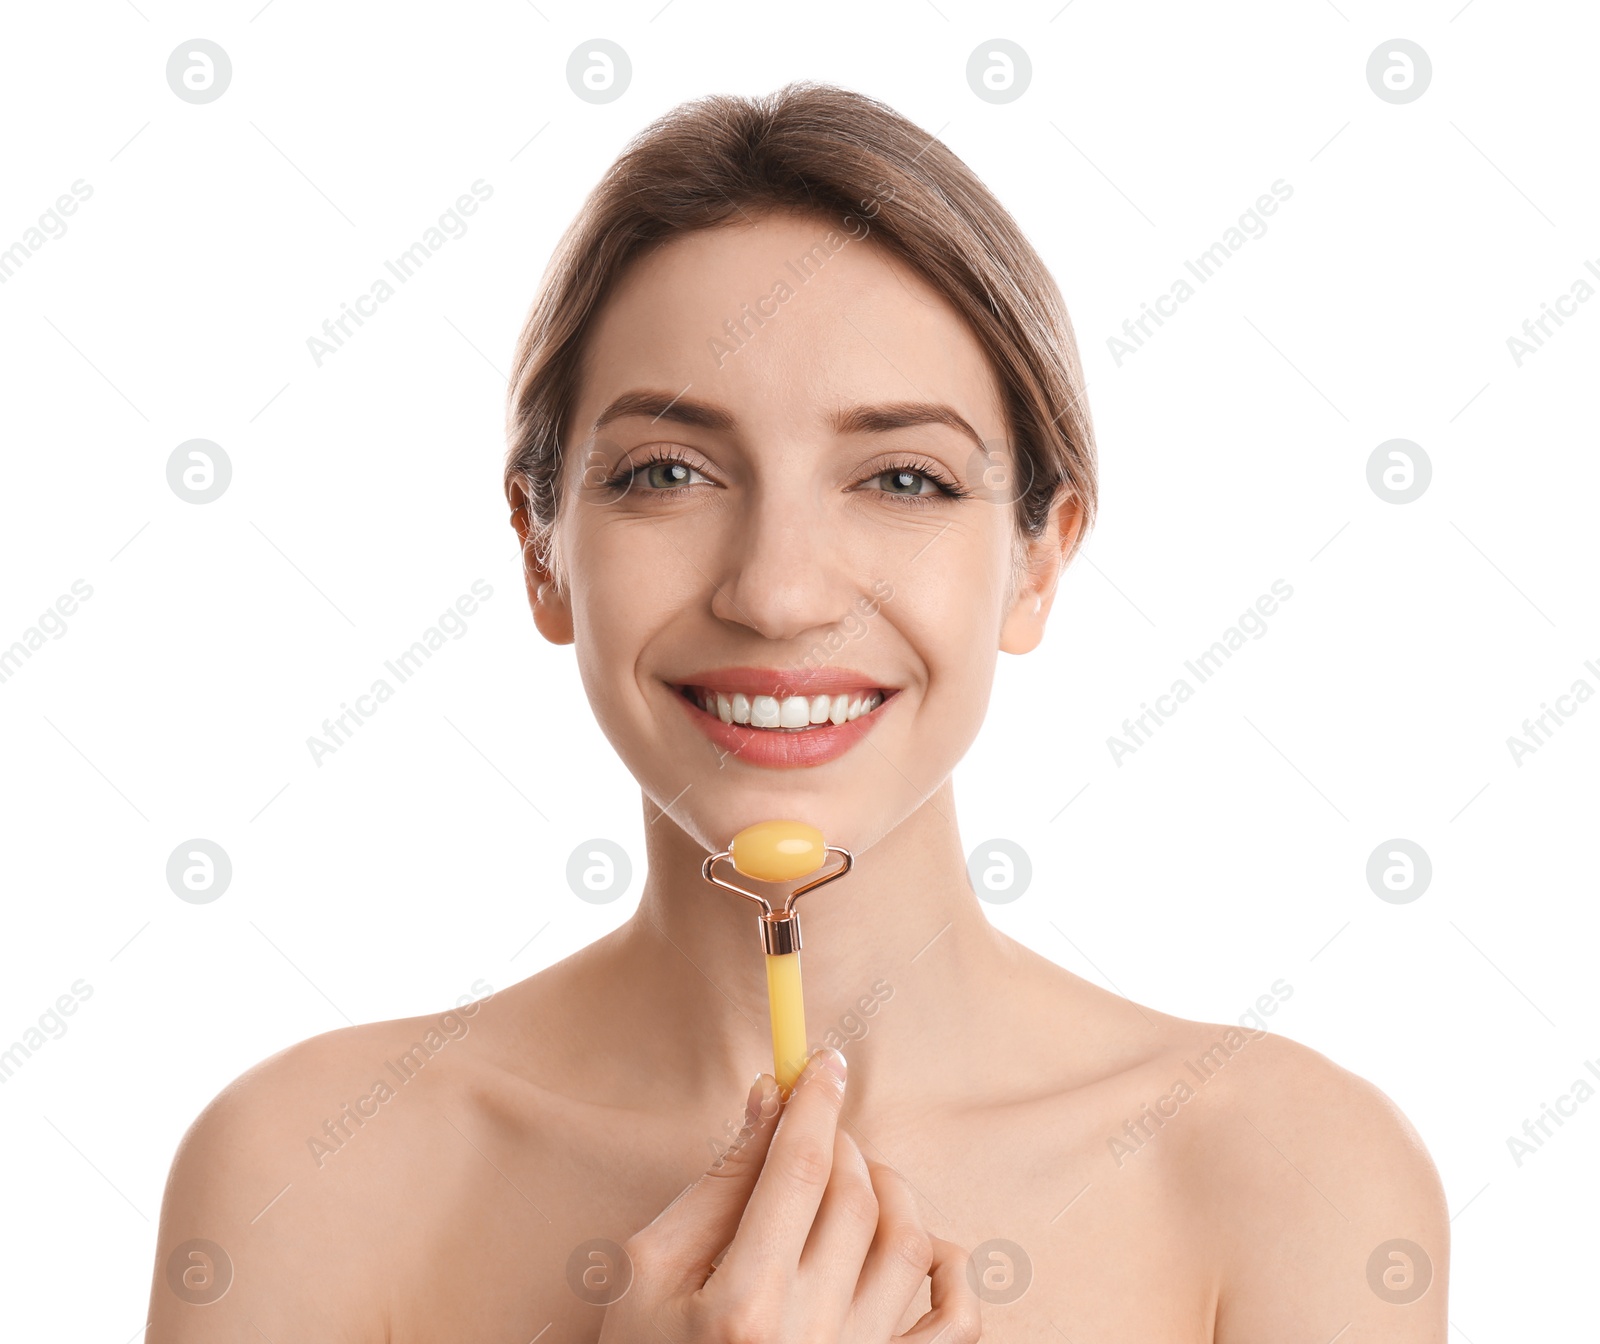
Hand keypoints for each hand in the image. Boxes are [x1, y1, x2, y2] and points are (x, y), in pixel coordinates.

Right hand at [598, 1047, 980, 1341]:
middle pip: (856, 1199)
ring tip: (854, 1180)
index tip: (824, 1063)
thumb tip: (770, 1100)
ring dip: (890, 1190)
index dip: (817, 1105)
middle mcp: (811, 1339)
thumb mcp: (649, 1273)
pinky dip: (955, 1271)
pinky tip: (923, 1247)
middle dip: (840, 1143)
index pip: (801, 1171)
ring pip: (911, 1245)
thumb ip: (716, 1186)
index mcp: (742, 1307)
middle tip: (814, 1132)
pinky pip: (959, 1323)